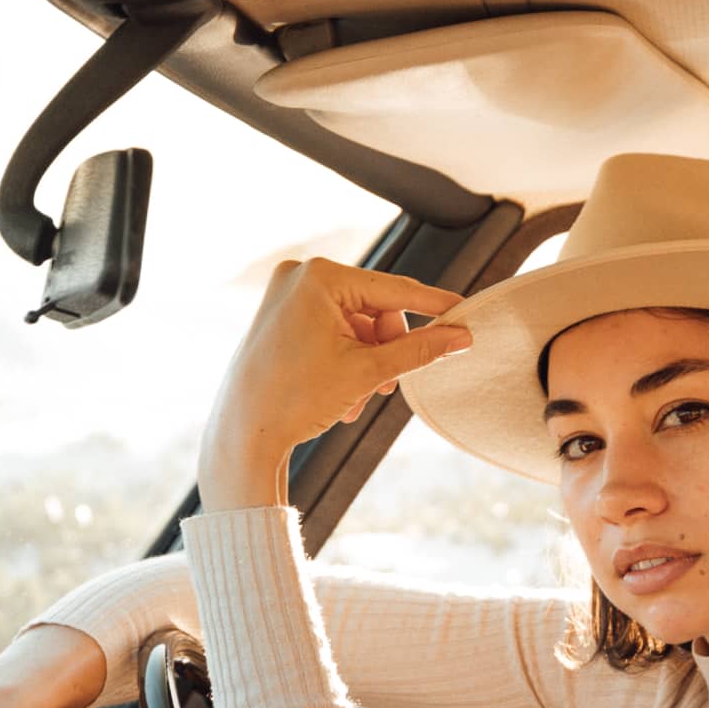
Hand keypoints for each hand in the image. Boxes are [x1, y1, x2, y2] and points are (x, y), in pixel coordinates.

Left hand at [199, 260, 469, 510]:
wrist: (243, 433)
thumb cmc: (296, 398)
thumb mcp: (368, 371)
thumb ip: (419, 349)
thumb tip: (460, 337)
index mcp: (320, 277)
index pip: (395, 289)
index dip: (434, 306)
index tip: (465, 313)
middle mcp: (300, 274)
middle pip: (375, 308)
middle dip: (387, 350)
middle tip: (389, 388)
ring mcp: (287, 293)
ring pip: (356, 324)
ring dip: (368, 362)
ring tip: (359, 400)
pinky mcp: (281, 314)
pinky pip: (332, 329)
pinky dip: (345, 359)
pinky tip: (341, 394)